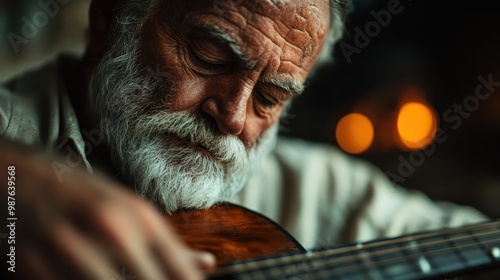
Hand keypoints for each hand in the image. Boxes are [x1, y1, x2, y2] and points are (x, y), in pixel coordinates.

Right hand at [0, 141, 214, 279]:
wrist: (24, 179)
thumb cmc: (85, 195)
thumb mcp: (130, 210)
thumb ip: (168, 242)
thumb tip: (208, 263)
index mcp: (138, 215)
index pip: (179, 270)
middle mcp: (110, 231)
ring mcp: (71, 251)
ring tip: (120, 272)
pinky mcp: (35, 268)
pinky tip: (88, 276)